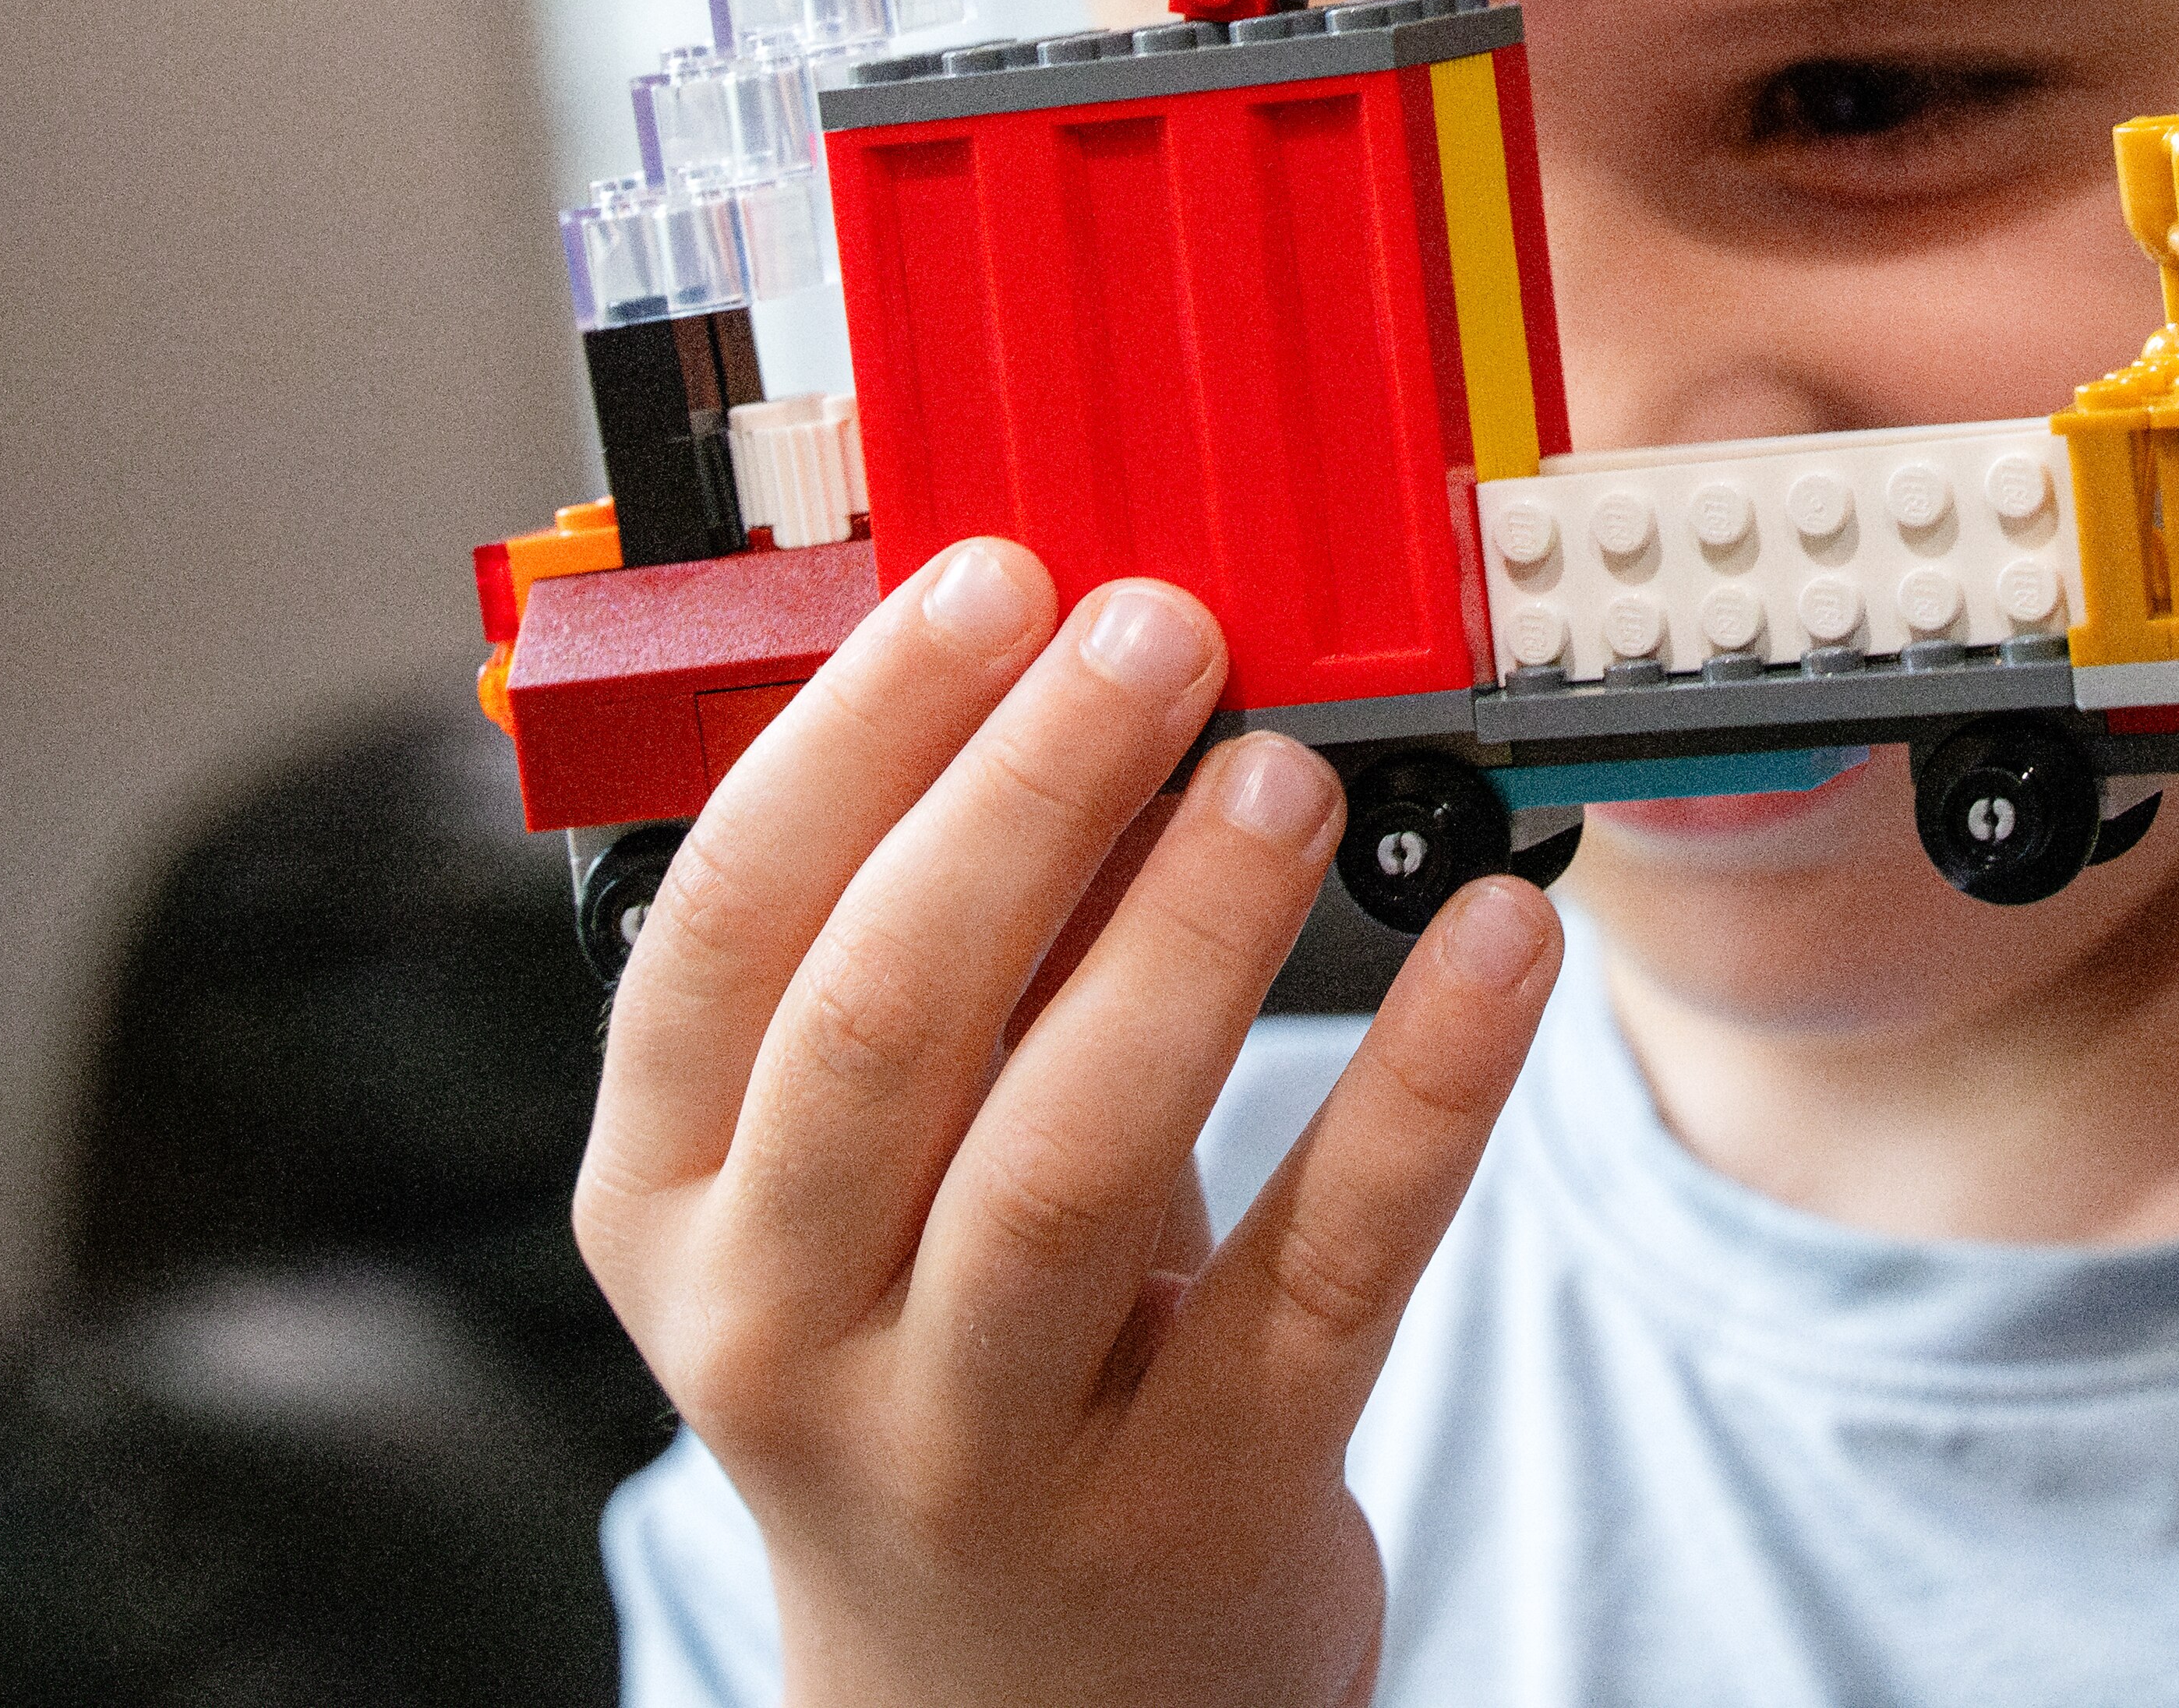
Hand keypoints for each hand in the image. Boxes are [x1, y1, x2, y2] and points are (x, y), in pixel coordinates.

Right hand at [573, 538, 1562, 1707]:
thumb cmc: (941, 1361)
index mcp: (674, 1205)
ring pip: (1072, 1158)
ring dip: (1191, 934)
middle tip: (1158, 636)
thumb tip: (1070, 679)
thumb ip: (945, 967)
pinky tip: (1504, 942)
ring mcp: (979, 1441)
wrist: (1013, 1701)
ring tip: (1289, 775)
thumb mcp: (871, 1184)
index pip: (726, 936)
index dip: (862, 736)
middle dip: (1027, 796)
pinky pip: (1325, 1270)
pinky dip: (1425, 1087)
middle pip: (888, 1027)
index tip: (993, 582)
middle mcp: (785, 1331)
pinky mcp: (1198, 1508)